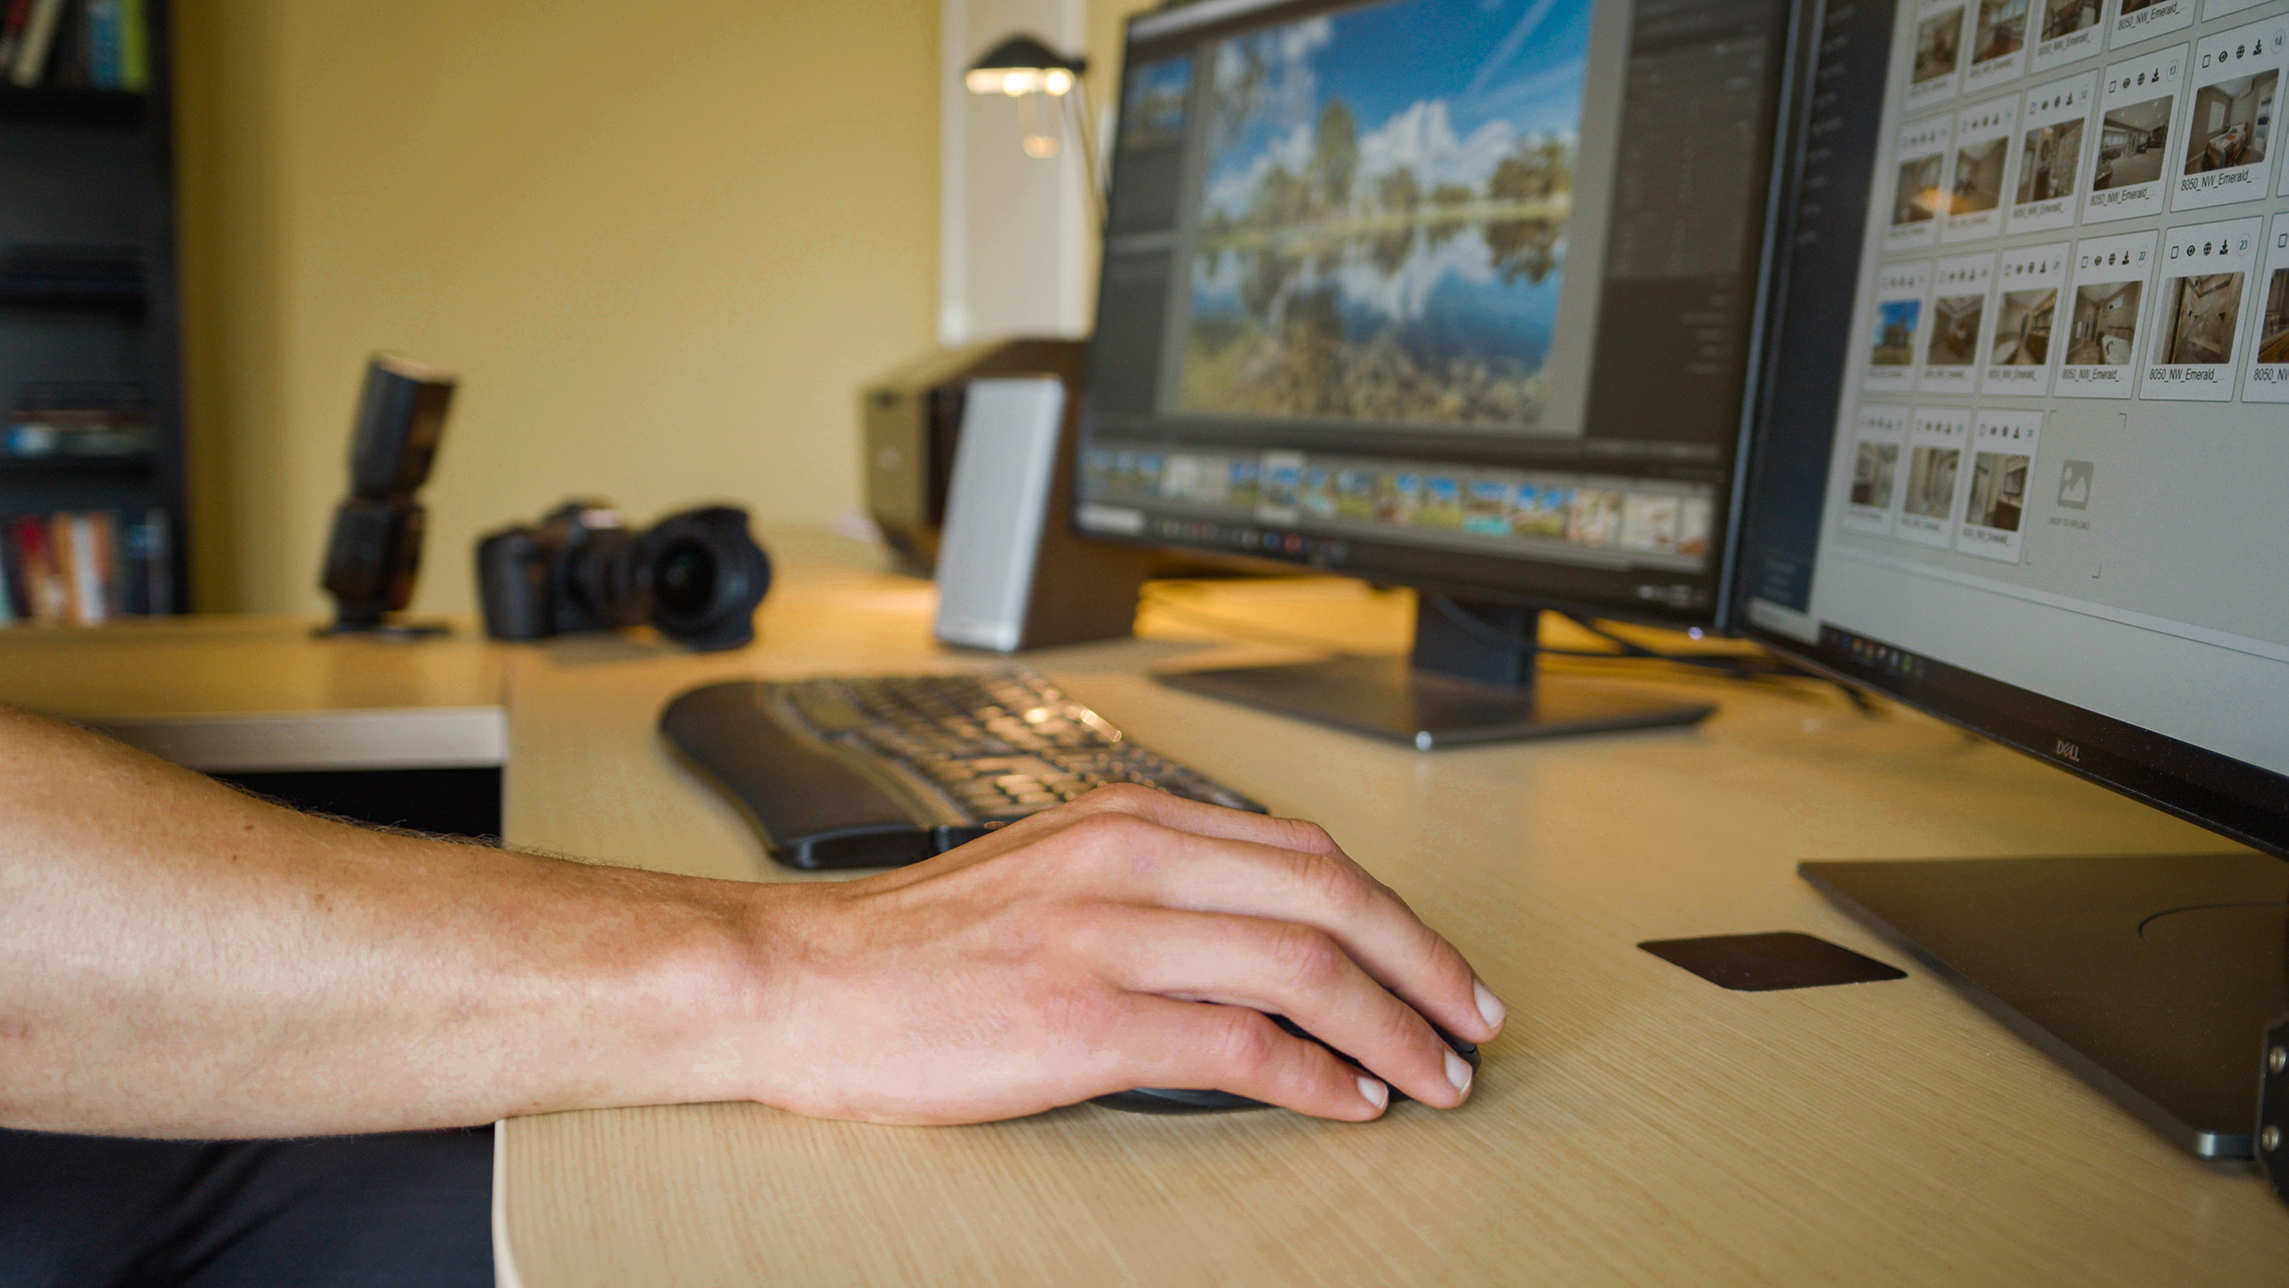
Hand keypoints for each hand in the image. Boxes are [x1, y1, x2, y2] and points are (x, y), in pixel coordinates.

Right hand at [732, 784, 1505, 1123]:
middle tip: (1472, 1019)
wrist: (794, 981)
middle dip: (1422, 965)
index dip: (1394, 913)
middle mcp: (1126, 862)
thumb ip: (1153, 886)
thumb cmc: (912, 944)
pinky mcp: (1078, 1022)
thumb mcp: (1047, 872)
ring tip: (1433, 1073)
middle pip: (1327, 898)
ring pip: (1300, 966)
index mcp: (1125, 820)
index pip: (1304, 852)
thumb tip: (1263, 938)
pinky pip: (1236, 1044)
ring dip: (1391, 1026)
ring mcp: (1104, 939)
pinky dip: (1312, 1075)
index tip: (1437, 964)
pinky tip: (1347, 1098)